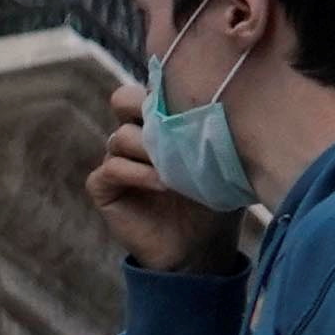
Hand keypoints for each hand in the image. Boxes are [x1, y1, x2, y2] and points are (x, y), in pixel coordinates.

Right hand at [81, 104, 234, 272]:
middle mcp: (134, 137)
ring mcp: (116, 161)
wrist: (200, 246)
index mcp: (159, 123)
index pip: (150, 88)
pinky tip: (164, 185)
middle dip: (143, 107)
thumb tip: (230, 98)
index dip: (165, 89)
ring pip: (120, 137)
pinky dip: (137, 174)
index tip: (192, 102)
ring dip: (149, 149)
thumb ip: (214, 129)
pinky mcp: (104, 188)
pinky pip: (111, 168)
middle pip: (122, 99)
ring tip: (176, 167)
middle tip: (172, 125)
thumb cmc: (215, 198)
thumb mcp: (220, 158)